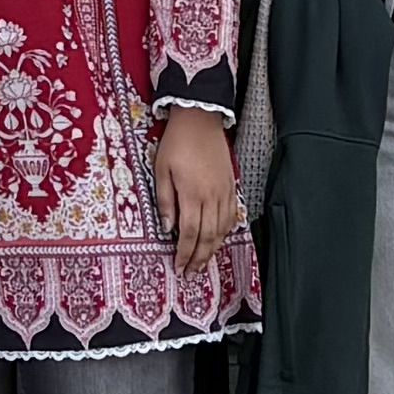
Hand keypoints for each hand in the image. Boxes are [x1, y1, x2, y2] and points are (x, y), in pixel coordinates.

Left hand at [152, 105, 239, 269]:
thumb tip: (167, 228)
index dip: (184, 253)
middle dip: (199, 259)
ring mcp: (224, 192)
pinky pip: (232, 216)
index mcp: (192, 193)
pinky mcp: (231, 186)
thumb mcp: (161, 170)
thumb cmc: (177, 143)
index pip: (189, 233)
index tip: (179, 267)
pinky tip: (219, 240)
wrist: (200, 119)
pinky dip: (225, 232)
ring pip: (222, 230)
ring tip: (203, 264)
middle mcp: (211, 196)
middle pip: (208, 237)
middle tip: (191, 274)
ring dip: (213, 250)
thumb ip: (165, 201)